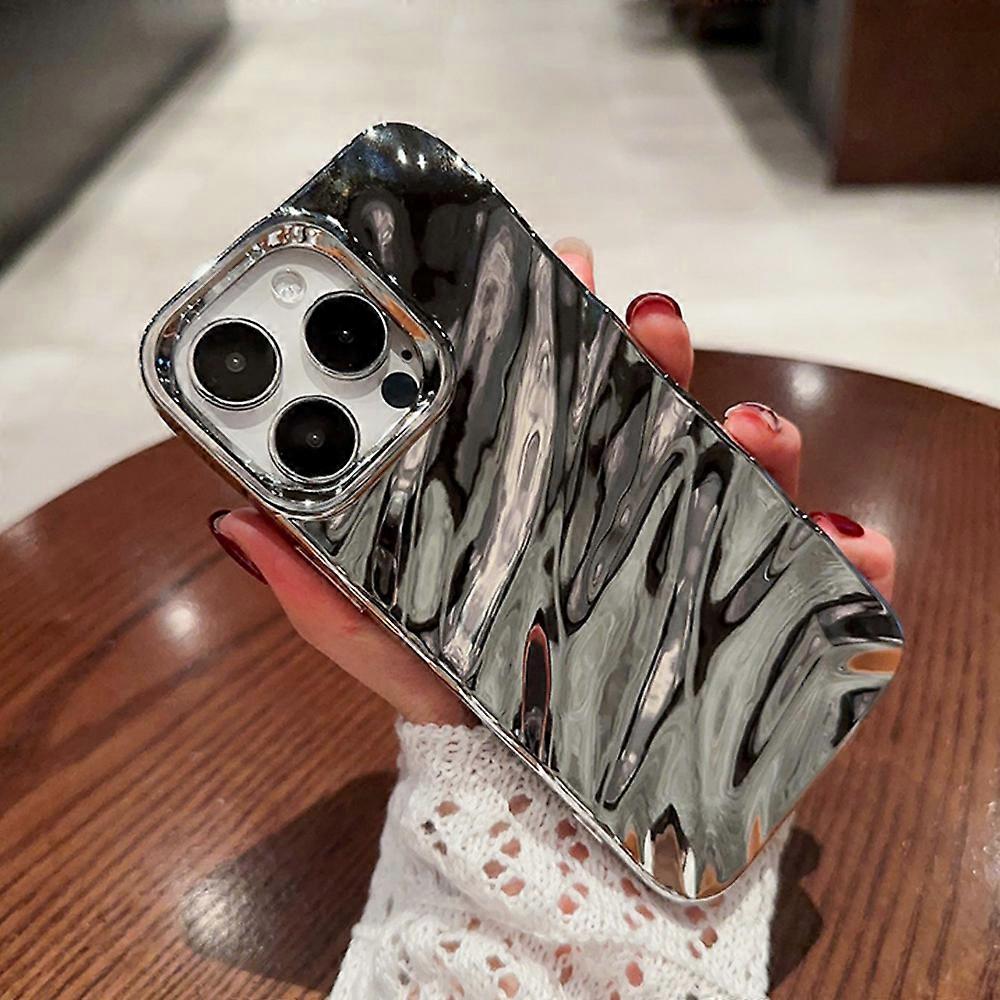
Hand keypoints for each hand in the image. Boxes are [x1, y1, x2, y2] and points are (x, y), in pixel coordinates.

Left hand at [210, 237, 895, 725]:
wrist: (541, 812)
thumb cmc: (469, 711)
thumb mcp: (387, 647)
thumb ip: (318, 588)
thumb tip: (236, 520)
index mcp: (545, 499)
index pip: (562, 395)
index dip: (566, 326)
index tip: (564, 263)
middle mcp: (629, 513)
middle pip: (659, 414)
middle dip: (659, 356)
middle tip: (649, 314)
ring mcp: (699, 561)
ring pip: (744, 481)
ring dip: (758, 441)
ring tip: (746, 433)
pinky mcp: (757, 625)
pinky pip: (816, 580)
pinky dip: (840, 555)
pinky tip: (839, 543)